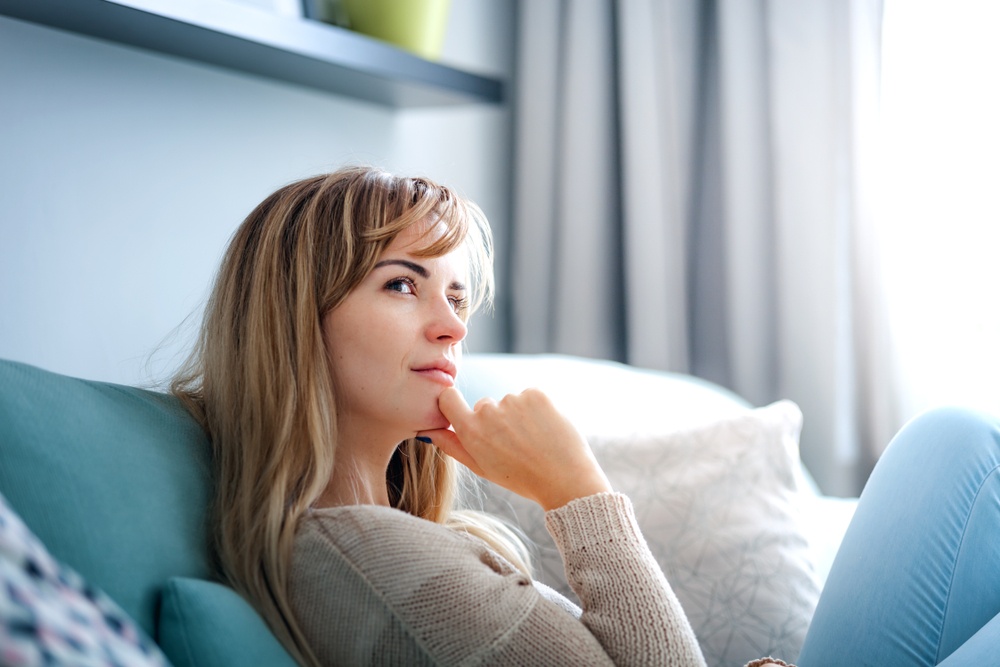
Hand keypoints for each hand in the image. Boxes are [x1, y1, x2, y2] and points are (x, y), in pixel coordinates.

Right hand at [419, 387, 612, 510]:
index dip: (453, 403)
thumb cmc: (521, 478)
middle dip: (494, 421)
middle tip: (513, 446)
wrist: (565, 480)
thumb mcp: (482, 467)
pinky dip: (535, 410)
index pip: (448, 398)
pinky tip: (544, 430)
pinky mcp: (536, 394)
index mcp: (471, 431)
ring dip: (517, 416)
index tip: (462, 411)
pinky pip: (529, 397)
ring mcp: (513, 400)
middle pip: (483, 405)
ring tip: (533, 441)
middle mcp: (489, 411)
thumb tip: (429, 431)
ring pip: (509, 403)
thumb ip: (453, 446)